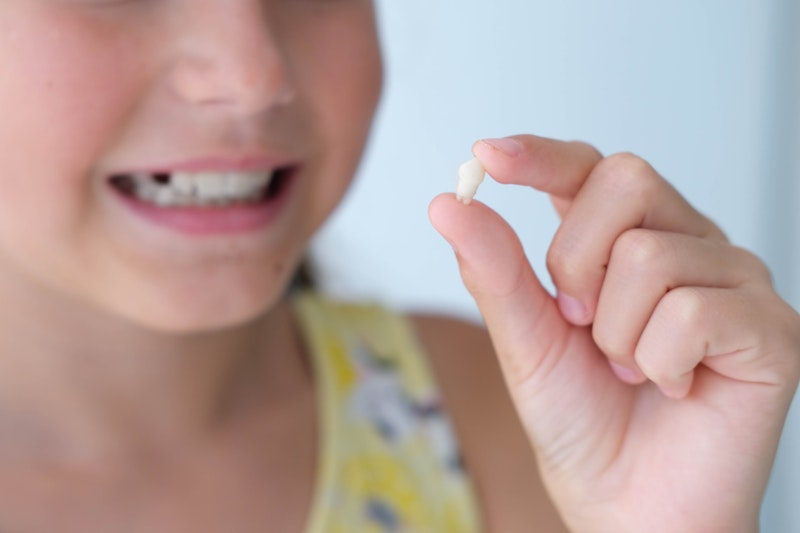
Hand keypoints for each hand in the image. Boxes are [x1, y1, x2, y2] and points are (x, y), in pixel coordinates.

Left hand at [429, 135, 799, 532]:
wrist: (628, 505)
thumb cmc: (582, 422)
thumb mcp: (524, 341)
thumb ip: (495, 269)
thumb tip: (447, 202)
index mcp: (624, 240)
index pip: (589, 168)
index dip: (541, 155)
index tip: (488, 156)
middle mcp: (686, 244)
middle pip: (625, 181)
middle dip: (576, 263)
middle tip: (582, 326)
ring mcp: (734, 281)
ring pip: (650, 255)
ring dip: (616, 332)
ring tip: (631, 369)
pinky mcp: (771, 328)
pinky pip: (693, 310)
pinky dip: (660, 361)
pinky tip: (674, 385)